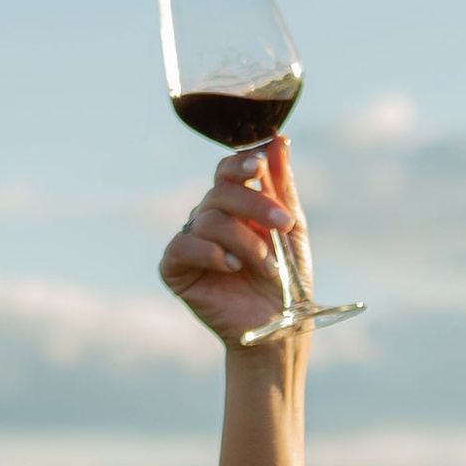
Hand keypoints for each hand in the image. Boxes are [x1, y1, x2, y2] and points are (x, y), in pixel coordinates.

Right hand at [160, 141, 304, 346]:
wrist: (278, 326)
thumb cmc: (286, 279)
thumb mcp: (291, 228)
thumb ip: (281, 185)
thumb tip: (279, 139)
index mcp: (233, 205)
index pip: (227, 170)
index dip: (240, 164)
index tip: (260, 167)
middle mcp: (208, 218)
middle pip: (220, 192)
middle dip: (255, 205)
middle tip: (284, 225)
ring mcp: (190, 242)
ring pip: (209, 219)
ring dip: (244, 240)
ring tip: (267, 266)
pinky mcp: (175, 269)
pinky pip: (183, 246)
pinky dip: (211, 253)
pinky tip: (232, 267)